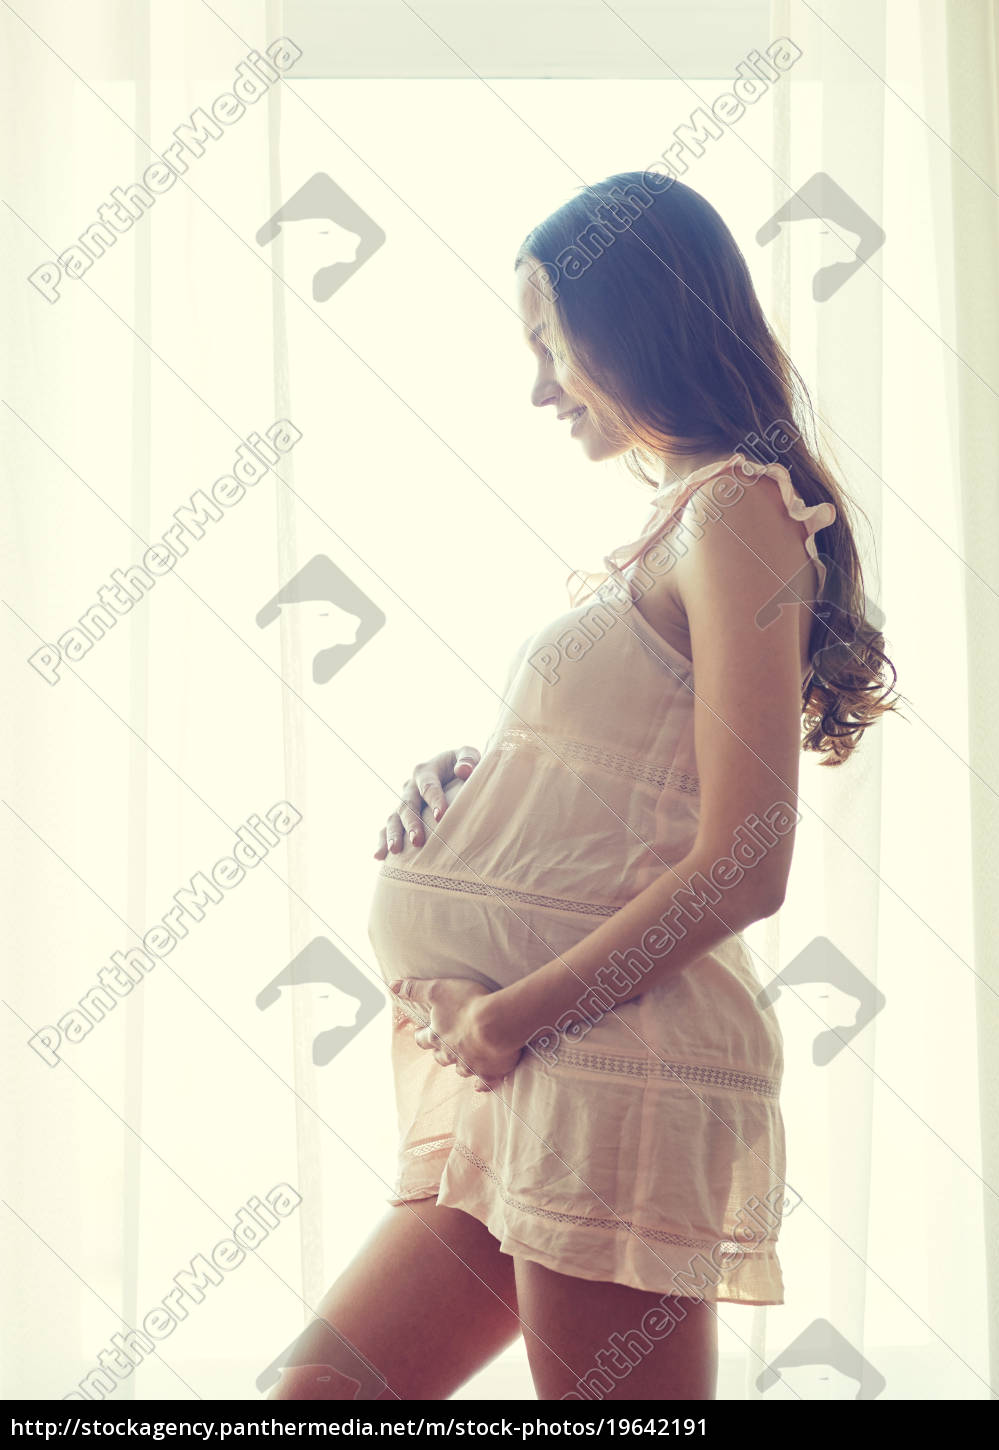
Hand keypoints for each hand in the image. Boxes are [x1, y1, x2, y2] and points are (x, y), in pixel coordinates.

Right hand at [374, 746, 479, 858]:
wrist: (455, 773)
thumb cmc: (464, 766)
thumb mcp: (468, 756)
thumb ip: (467, 759)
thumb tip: (463, 771)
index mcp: (426, 771)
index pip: (428, 786)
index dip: (434, 800)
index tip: (441, 816)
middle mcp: (411, 787)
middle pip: (408, 804)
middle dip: (412, 823)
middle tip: (417, 840)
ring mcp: (404, 803)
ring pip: (394, 818)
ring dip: (394, 834)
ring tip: (395, 850)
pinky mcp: (401, 817)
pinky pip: (387, 828)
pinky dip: (382, 841)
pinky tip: (379, 856)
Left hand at [389, 977, 522, 1091]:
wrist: (496, 1024)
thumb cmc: (466, 1004)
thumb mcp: (437, 990)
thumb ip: (415, 989)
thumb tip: (392, 986)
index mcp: (437, 1036)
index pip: (423, 1039)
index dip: (421, 1036)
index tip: (419, 1034)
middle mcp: (450, 1054)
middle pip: (441, 1057)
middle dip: (440, 1053)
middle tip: (441, 1049)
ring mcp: (469, 1065)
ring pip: (461, 1070)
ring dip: (461, 1066)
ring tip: (463, 1062)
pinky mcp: (488, 1073)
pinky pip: (483, 1083)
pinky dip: (481, 1084)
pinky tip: (480, 1085)